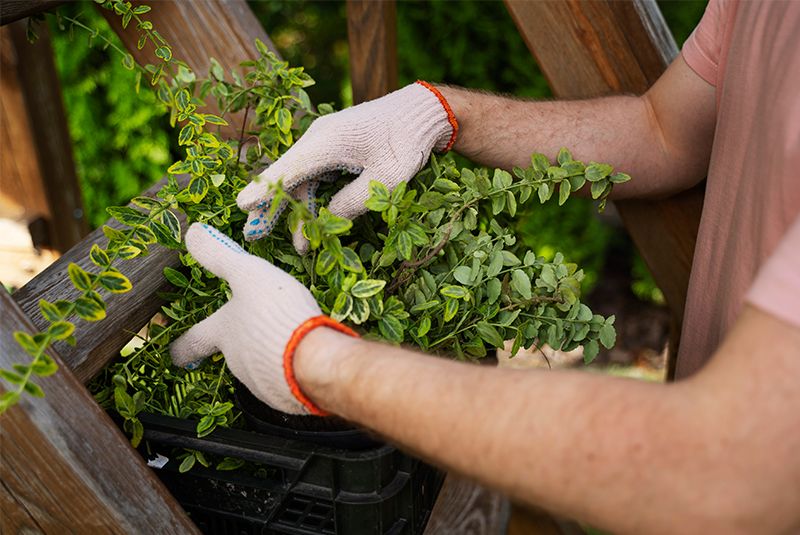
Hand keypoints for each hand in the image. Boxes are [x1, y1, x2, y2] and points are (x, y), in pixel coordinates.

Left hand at [169, 223, 334, 413]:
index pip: (192, 342)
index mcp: (222, 334)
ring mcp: (261, 382)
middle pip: (232, 352)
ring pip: (261, 366)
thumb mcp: (248, 274)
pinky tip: (308, 356)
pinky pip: (286, 381)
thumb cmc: (275, 313)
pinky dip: (292, 369)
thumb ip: (220, 256)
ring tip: (292, 337)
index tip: (174, 353)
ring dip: (271, 354)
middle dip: (244, 341)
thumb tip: (191, 232)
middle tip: (261, 327)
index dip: (183, 346)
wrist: (313, 360)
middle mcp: (236, 362)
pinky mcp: (286, 397)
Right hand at [236, 81, 456, 252]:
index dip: (264, 190)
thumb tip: (329, 219)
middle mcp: (319, 138)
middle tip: (253, 235)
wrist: (421, 112)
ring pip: (301, 179)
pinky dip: (312, 199)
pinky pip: (315, 175)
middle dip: (270, 207)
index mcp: (328, 142)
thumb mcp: (386, 180)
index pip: (288, 169)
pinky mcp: (335, 148)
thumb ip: (354, 201)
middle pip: (287, 176)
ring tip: (299, 245)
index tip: (241, 206)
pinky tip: (313, 223)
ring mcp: (326, 142)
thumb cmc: (406, 142)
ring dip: (297, 210)